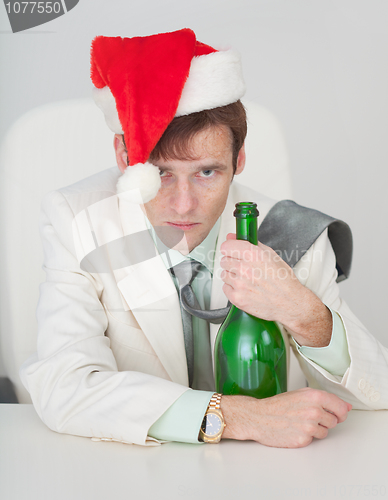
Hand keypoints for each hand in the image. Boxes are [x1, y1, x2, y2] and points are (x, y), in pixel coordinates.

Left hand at [220, 233, 331, 346]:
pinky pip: (225, 288)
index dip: (229, 249)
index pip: (226, 247)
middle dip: (232, 263)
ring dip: (232, 276)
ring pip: (224, 274)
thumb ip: (248, 243)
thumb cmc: (283, 280)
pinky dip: (233, 289)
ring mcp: (240, 284)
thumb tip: (232, 236)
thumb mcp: (270, 255)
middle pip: (224, 261)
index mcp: (253, 254)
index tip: (232, 252)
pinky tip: (245, 289)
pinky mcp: (237, 298)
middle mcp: (245, 268)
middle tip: (244, 269)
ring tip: (246, 280)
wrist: (289, 302)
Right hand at [220, 387, 351, 447]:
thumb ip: (325, 399)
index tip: (336, 412)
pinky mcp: (304, 440)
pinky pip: (314, 440)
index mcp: (314, 396)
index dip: (340, 411)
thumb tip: (346, 407)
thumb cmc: (278, 405)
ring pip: (326, 431)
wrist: (259, 417)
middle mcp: (314, 411)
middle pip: (334, 420)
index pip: (341, 407)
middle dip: (325, 419)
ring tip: (300, 422)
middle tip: (308, 415)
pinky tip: (295, 429)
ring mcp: (309, 426)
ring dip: (316, 429)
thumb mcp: (301, 394)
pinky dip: (307, 436)